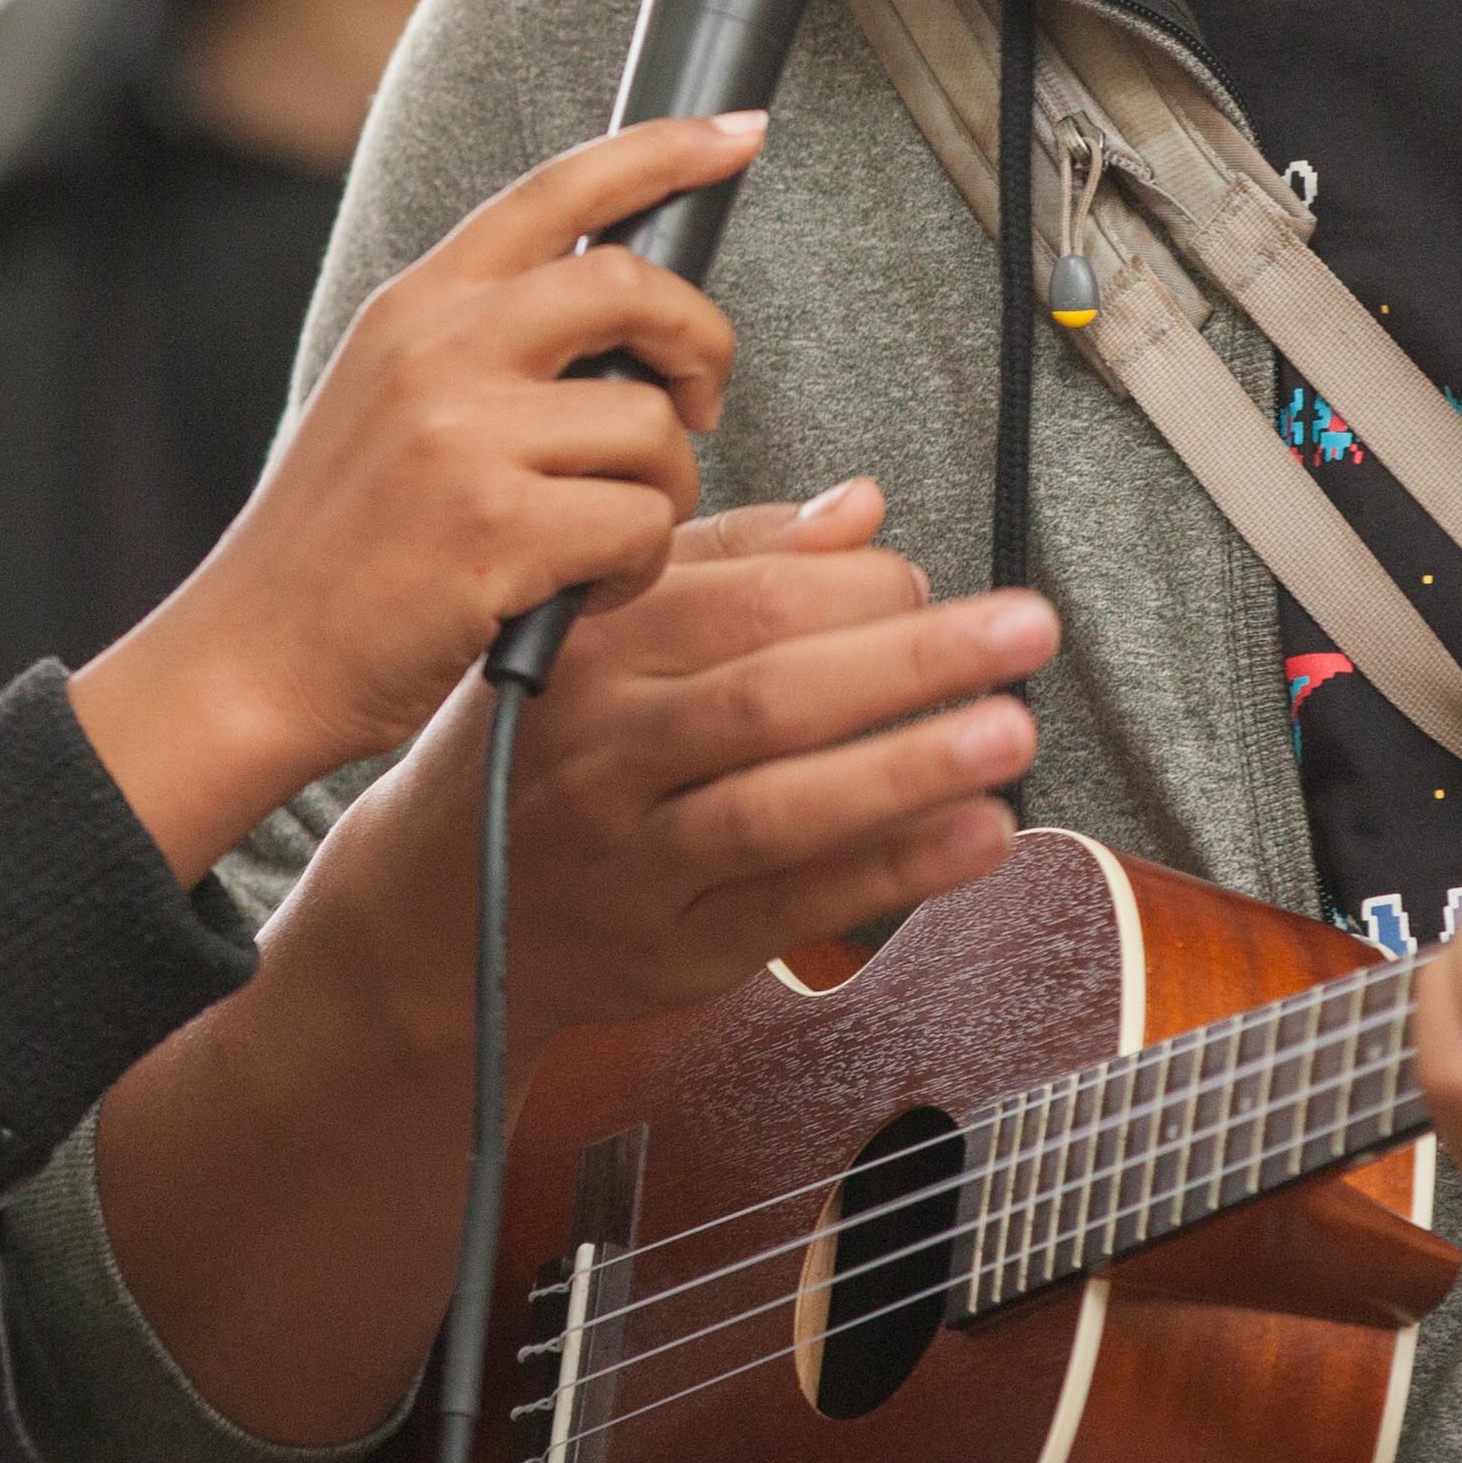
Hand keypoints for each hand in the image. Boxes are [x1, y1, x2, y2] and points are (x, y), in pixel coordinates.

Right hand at [75, 111, 757, 880]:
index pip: (558, 190)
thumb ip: (486, 340)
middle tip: (699, 402)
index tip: (738, 135)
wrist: (254, 656)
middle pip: (633, 288)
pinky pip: (642, 524)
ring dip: (663, 491)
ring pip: (653, 428)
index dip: (664, 151)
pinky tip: (584, 588)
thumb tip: (630, 310)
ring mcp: (463, 436)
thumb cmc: (344, 542)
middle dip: (702, 342)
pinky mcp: (494, 530)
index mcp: (416, 304)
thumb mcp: (390, 396)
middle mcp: (437, 349)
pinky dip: (638, 566)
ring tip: (603, 536)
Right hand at [85, 483, 1051, 1452]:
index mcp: (593, 650)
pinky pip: (793, 906)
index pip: (742, 602)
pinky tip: (979, 834)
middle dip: (914, 658)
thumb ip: (729, 563)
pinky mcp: (668, 952)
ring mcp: (632, 860)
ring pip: (781, 807)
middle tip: (1028, 627)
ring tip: (1014, 731)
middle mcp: (603, 752)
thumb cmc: (539, 747)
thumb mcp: (600, 631)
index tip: (931, 576)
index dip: (859, 587)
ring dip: (910, 768)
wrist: (433, 914)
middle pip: (773, 696)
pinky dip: (892, 871)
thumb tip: (862, 510)